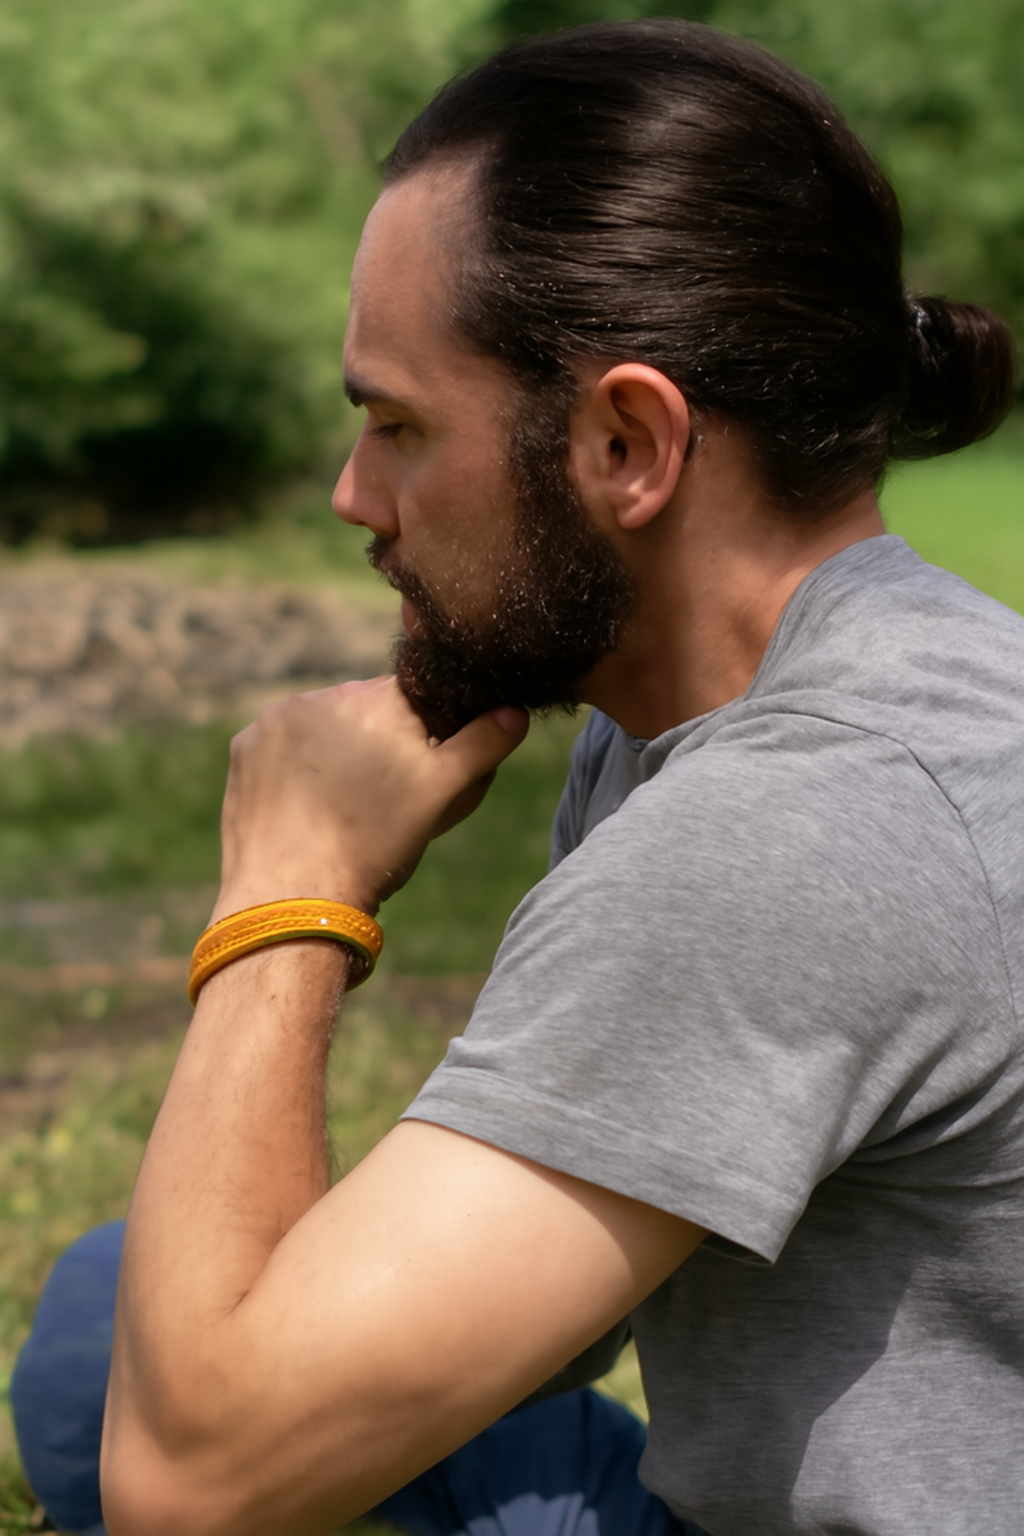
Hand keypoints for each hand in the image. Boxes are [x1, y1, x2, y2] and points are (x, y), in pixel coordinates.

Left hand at [212, 676, 528, 919]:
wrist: (295, 894)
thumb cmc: (377, 844)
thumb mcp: (442, 795)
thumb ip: (482, 745)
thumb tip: (515, 713)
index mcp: (377, 698)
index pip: (414, 694)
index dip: (424, 730)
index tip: (419, 769)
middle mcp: (323, 696)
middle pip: (364, 707)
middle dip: (378, 739)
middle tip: (383, 794)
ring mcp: (275, 720)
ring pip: (321, 724)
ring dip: (335, 749)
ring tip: (344, 803)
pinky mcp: (244, 748)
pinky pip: (281, 745)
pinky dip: (295, 766)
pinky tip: (308, 804)